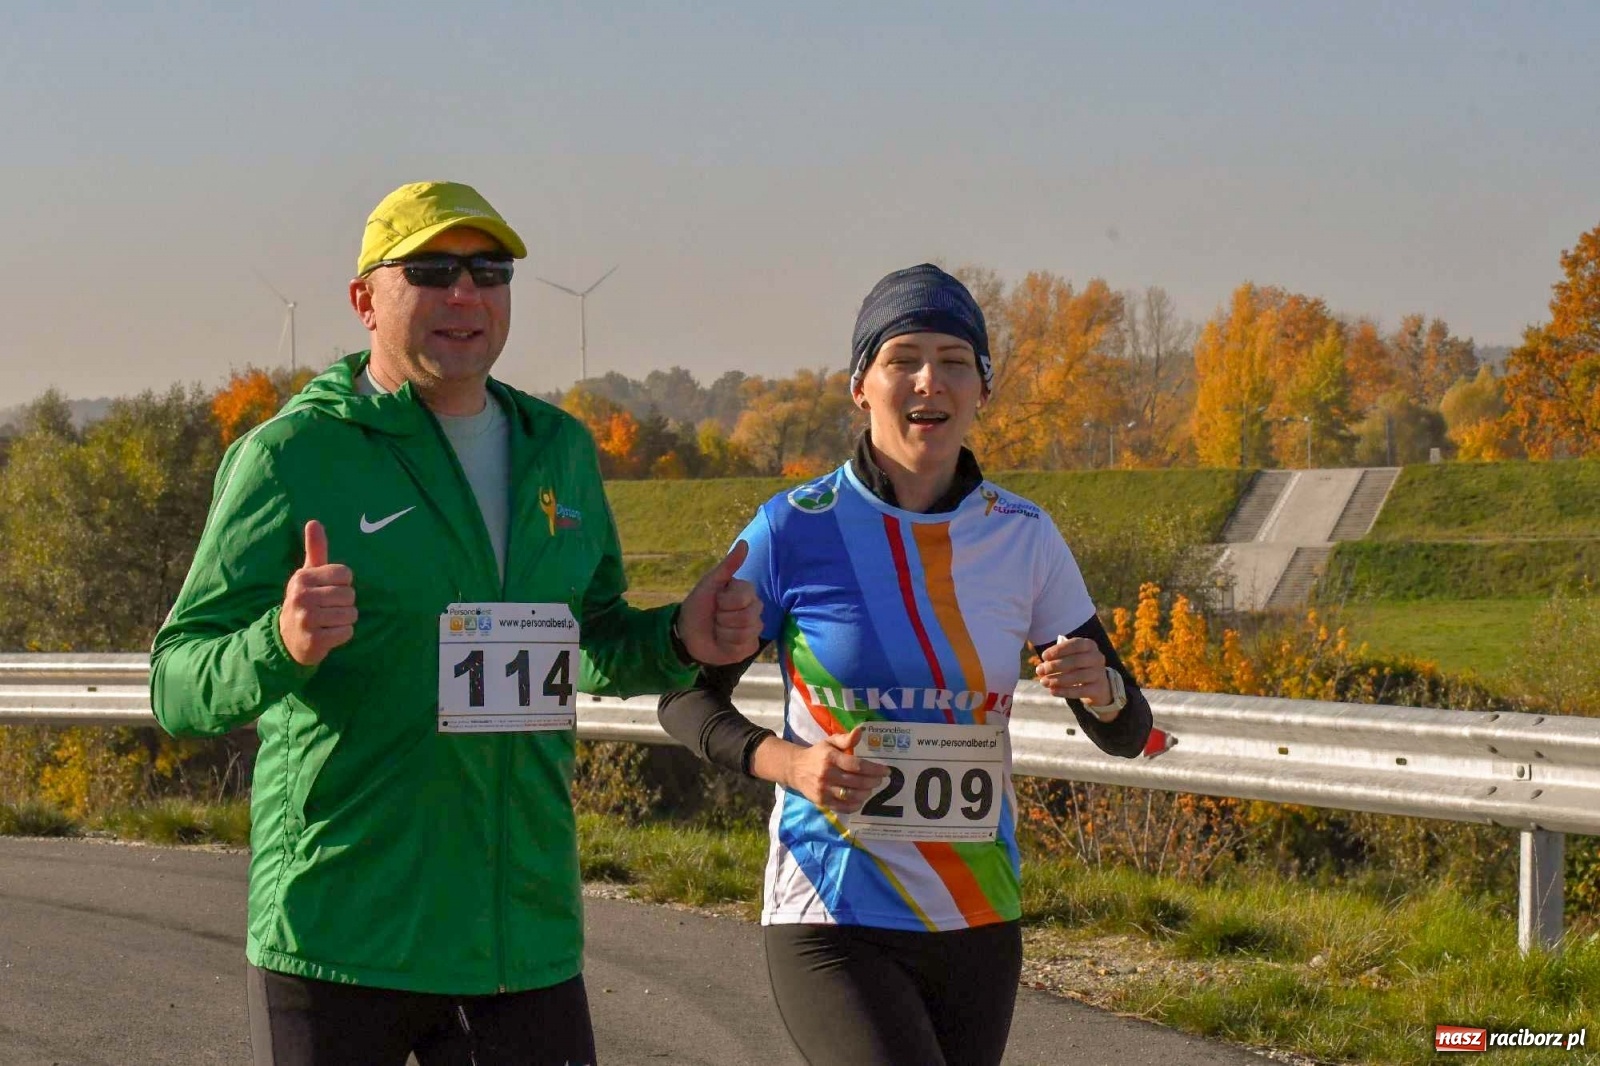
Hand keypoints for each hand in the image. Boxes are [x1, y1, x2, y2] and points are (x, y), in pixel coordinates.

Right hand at [278, 520, 356, 666]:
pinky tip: (327, 634)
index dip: (343, 584)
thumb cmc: (305, 600)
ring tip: (327, 621)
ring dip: (344, 620)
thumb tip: (314, 521)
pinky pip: (347, 632)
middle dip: (345, 604)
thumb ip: (314, 549)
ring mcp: (306, 620)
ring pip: (351, 614)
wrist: (287, 639)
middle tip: (327, 609)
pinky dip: (342, 635)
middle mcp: (302, 597)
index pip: (346, 575)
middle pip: (350, 595)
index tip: (328, 591)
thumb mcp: (307, 574)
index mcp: (302, 578)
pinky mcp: (314, 641)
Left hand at [677, 540, 762, 665]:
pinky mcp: (750, 646)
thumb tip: (745, 543)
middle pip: (747, 617)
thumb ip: (728, 565)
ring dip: (723, 632)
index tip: (717, 600)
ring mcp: (754, 629)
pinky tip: (722, 642)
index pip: (745, 598)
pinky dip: (727, 645)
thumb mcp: (709, 583)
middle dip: (723, 618)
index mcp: (746, 592)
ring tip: (717, 629)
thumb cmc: (698, 605)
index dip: (726, 602)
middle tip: (715, 617)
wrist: (687, 633)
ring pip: (745, 633)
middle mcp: (754, 609)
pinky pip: (744, 646)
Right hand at [762, 726, 890, 813]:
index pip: (857, 765)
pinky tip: (861, 799)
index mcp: (830, 757)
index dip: (874, 769)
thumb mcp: (830, 742)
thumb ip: (845, 738)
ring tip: (871, 788)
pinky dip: (855, 805)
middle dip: (873, 781)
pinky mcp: (822, 802)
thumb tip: (860, 731)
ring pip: (851, 795)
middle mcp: (827, 774)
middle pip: (856, 781)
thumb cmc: (817, 754)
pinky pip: (843, 807)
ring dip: (866, 793)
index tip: (886, 770)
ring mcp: (824, 790)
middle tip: (880, 779)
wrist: (795, 769)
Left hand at [1035, 635, 1111, 707]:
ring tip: (1044, 682)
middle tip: (1040, 671)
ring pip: (1078, 676)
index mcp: (1089, 645)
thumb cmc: (1077, 667)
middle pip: (1076, 661)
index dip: (1058, 650)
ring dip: (1058, 679)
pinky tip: (1053, 691)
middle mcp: (1097, 657)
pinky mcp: (1098, 689)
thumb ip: (1054, 660)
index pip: (1075, 644)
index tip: (1044, 656)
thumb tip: (1040, 668)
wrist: (1098, 686)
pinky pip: (1080, 691)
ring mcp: (1099, 674)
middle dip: (1055, 666)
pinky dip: (1065, 691)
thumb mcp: (1068, 659)